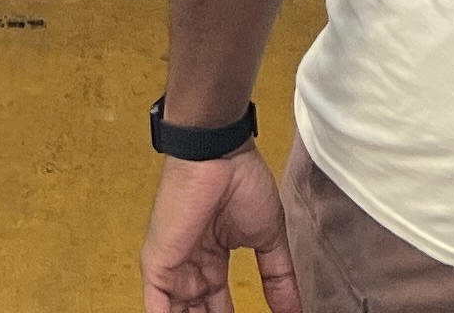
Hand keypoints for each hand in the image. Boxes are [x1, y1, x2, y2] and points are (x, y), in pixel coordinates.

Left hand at [142, 146, 296, 312]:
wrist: (219, 156)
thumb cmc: (241, 182)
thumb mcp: (268, 239)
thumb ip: (278, 278)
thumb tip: (296, 310)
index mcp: (212, 260)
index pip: (218, 308)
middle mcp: (190, 269)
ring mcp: (173, 269)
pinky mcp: (157, 267)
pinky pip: (157, 310)